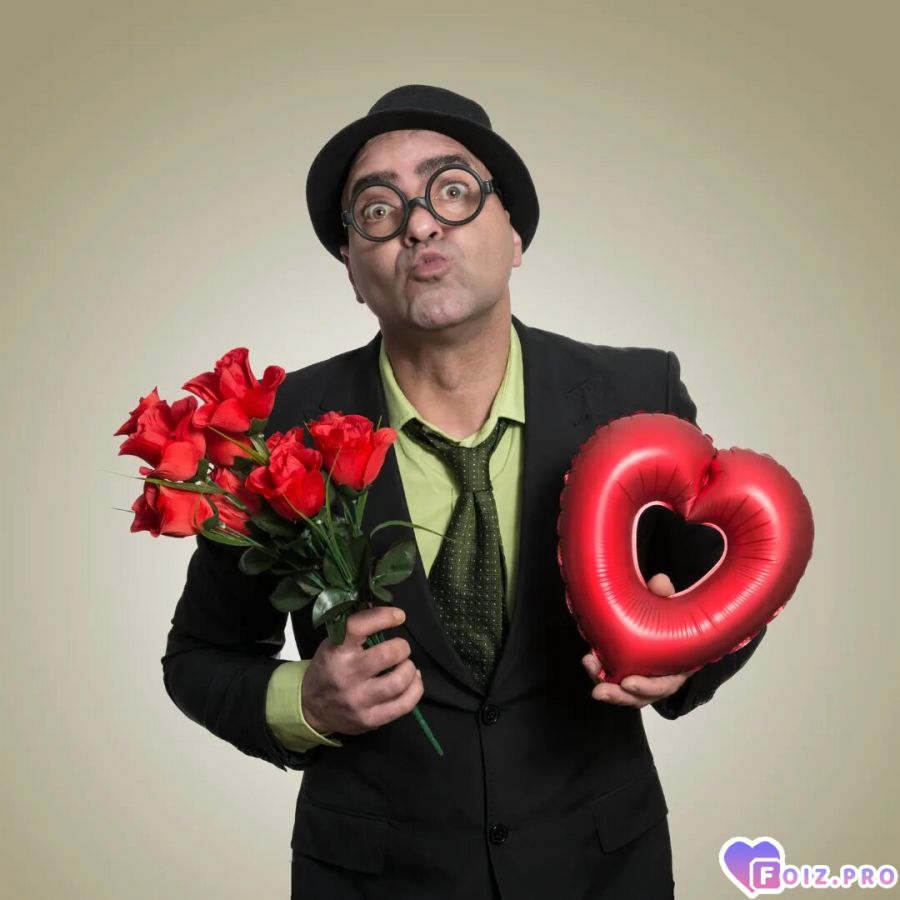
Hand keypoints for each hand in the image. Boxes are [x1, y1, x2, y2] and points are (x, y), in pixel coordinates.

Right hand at [301, 606, 423, 735]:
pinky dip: (415, 689)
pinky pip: (404, 705)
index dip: (384, 616)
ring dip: (410, 669)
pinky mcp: (370, 719)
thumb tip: (387, 609)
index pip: (360, 626)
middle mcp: (347, 674)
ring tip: (406, 666)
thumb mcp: (333, 643)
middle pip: (388, 654)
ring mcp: (359, 700)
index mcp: (336, 650)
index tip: (399, 616)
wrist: (311, 708)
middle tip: (400, 649)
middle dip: (402, 647)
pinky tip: (412, 681)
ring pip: (399, 681)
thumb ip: (358, 628)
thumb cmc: (329, 668)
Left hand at [581, 572, 690, 707]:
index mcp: (677, 667)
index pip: (665, 685)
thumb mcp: (670, 604)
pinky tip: (590, 660)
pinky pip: (612, 677)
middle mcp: (659, 677)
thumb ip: (665, 595)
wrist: (662, 615)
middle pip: (640, 696)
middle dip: (619, 695)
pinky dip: (599, 671)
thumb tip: (660, 581)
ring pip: (623, 691)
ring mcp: (641, 676)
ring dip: (605, 685)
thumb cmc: (670, 615)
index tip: (629, 683)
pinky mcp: (624, 670)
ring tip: (590, 667)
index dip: (648, 688)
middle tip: (601, 689)